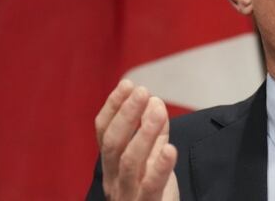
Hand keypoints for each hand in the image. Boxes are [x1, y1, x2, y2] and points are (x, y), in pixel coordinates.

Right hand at [94, 79, 179, 199]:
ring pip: (129, 161)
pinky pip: (150, 186)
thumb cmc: (151, 194)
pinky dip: (160, 167)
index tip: (127, 84)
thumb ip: (153, 134)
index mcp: (111, 166)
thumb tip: (154, 101)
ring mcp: (128, 194)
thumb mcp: (151, 160)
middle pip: (112, 144)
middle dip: (126, 114)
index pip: (103, 133)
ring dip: (143, 132)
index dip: (113, 107)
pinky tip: (170, 148)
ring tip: (157, 108)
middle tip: (142, 91)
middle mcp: (114, 180)